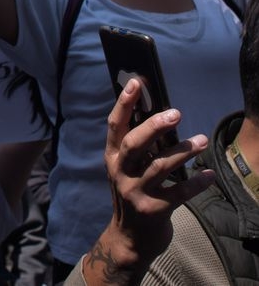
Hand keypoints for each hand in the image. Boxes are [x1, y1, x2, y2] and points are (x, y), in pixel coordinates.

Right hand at [81, 79, 213, 283]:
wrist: (130, 239)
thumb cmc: (133, 193)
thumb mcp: (126, 170)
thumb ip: (137, 148)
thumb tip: (160, 118)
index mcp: (112, 158)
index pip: (115, 125)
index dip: (124, 103)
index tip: (136, 82)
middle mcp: (120, 172)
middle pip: (135, 144)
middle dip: (155, 126)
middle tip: (176, 113)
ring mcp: (136, 192)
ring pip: (160, 166)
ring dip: (184, 152)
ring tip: (202, 141)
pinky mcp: (154, 210)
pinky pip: (179, 192)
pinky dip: (196, 182)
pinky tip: (209, 175)